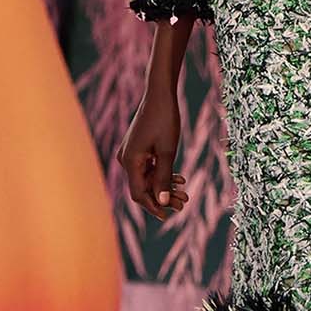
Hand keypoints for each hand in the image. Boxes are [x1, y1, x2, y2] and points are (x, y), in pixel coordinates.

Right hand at [118, 91, 185, 222]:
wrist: (160, 94)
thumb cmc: (164, 120)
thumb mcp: (168, 151)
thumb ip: (164, 178)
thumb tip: (161, 202)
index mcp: (130, 161)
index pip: (139, 193)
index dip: (153, 206)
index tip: (168, 216)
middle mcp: (125, 159)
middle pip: (143, 187)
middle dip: (163, 197)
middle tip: (184, 203)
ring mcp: (130, 153)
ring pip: (147, 178)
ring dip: (164, 186)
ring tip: (184, 192)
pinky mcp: (136, 148)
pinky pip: (147, 167)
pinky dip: (162, 174)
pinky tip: (179, 178)